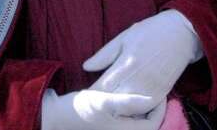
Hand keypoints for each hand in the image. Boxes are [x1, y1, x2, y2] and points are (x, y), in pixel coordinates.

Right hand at [40, 88, 163, 129]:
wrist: (56, 115)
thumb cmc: (80, 108)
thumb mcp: (103, 101)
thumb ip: (127, 101)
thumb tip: (151, 99)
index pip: (153, 125)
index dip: (160, 109)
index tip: (159, 92)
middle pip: (146, 125)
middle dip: (153, 110)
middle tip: (155, 90)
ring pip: (137, 122)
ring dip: (143, 111)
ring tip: (144, 92)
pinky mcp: (109, 126)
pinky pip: (128, 120)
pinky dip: (133, 111)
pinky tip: (129, 97)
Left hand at [84, 10, 202, 108]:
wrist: (183, 33)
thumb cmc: (152, 31)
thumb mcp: (125, 37)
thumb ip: (104, 54)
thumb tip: (86, 67)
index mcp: (125, 64)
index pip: (102, 88)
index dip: (93, 93)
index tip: (88, 94)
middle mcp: (137, 79)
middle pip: (113, 102)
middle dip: (104, 101)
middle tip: (98, 98)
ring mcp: (150, 88)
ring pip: (128, 108)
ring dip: (118, 107)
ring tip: (112, 102)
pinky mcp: (162, 93)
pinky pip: (144, 108)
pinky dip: (135, 108)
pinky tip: (129, 102)